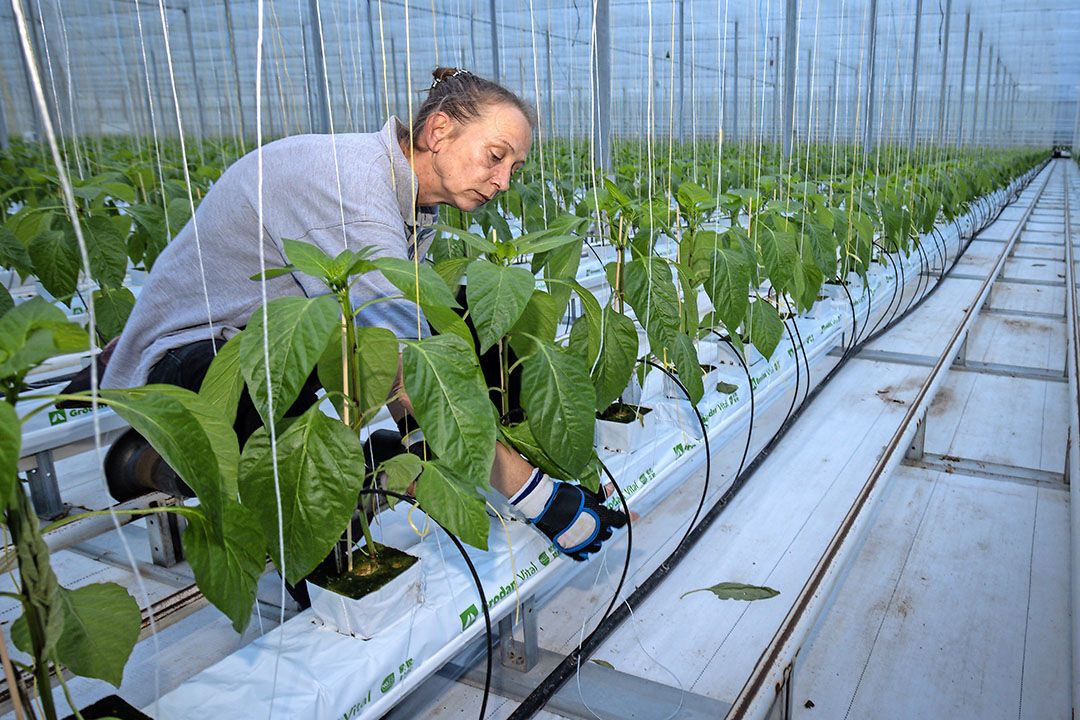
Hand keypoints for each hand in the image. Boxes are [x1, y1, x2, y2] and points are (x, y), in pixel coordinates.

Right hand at [510, 471, 627, 560]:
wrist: (546, 503)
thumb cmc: (566, 496)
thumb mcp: (587, 492)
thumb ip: (601, 494)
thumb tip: (610, 489)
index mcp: (601, 518)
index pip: (620, 520)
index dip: (626, 517)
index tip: (633, 516)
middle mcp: (595, 533)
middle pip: (608, 534)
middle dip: (605, 527)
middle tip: (598, 520)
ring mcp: (582, 542)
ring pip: (596, 546)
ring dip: (595, 539)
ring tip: (589, 532)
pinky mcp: (570, 547)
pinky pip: (582, 556)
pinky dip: (584, 552)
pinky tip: (583, 546)